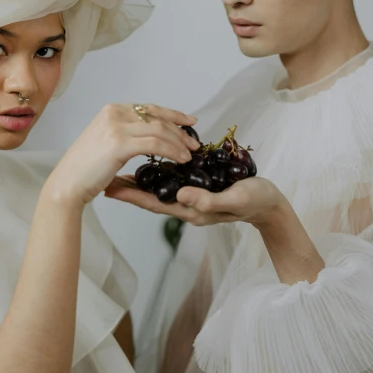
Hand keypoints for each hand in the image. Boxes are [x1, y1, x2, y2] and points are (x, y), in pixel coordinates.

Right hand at [44, 104, 199, 205]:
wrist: (67, 183)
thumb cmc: (86, 169)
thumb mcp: (105, 141)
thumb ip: (126, 133)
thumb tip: (151, 134)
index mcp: (112, 110)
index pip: (150, 108)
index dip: (173, 114)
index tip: (189, 121)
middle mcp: (114, 113)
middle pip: (157, 117)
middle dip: (180, 130)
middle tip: (194, 143)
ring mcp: (116, 127)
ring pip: (159, 130)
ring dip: (179, 143)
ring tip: (189, 155)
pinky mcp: (119, 143)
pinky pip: (155, 144)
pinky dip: (172, 151)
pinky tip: (179, 160)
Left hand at [105, 174, 285, 227]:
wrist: (270, 203)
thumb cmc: (254, 201)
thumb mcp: (234, 199)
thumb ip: (208, 199)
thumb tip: (181, 194)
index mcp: (191, 209)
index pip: (155, 202)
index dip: (132, 195)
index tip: (109, 187)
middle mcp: (187, 203)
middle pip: (150, 196)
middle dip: (127, 188)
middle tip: (102, 178)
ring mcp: (192, 195)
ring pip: (159, 187)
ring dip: (138, 179)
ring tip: (116, 170)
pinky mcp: (199, 185)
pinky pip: (172, 180)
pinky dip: (158, 172)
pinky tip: (149, 163)